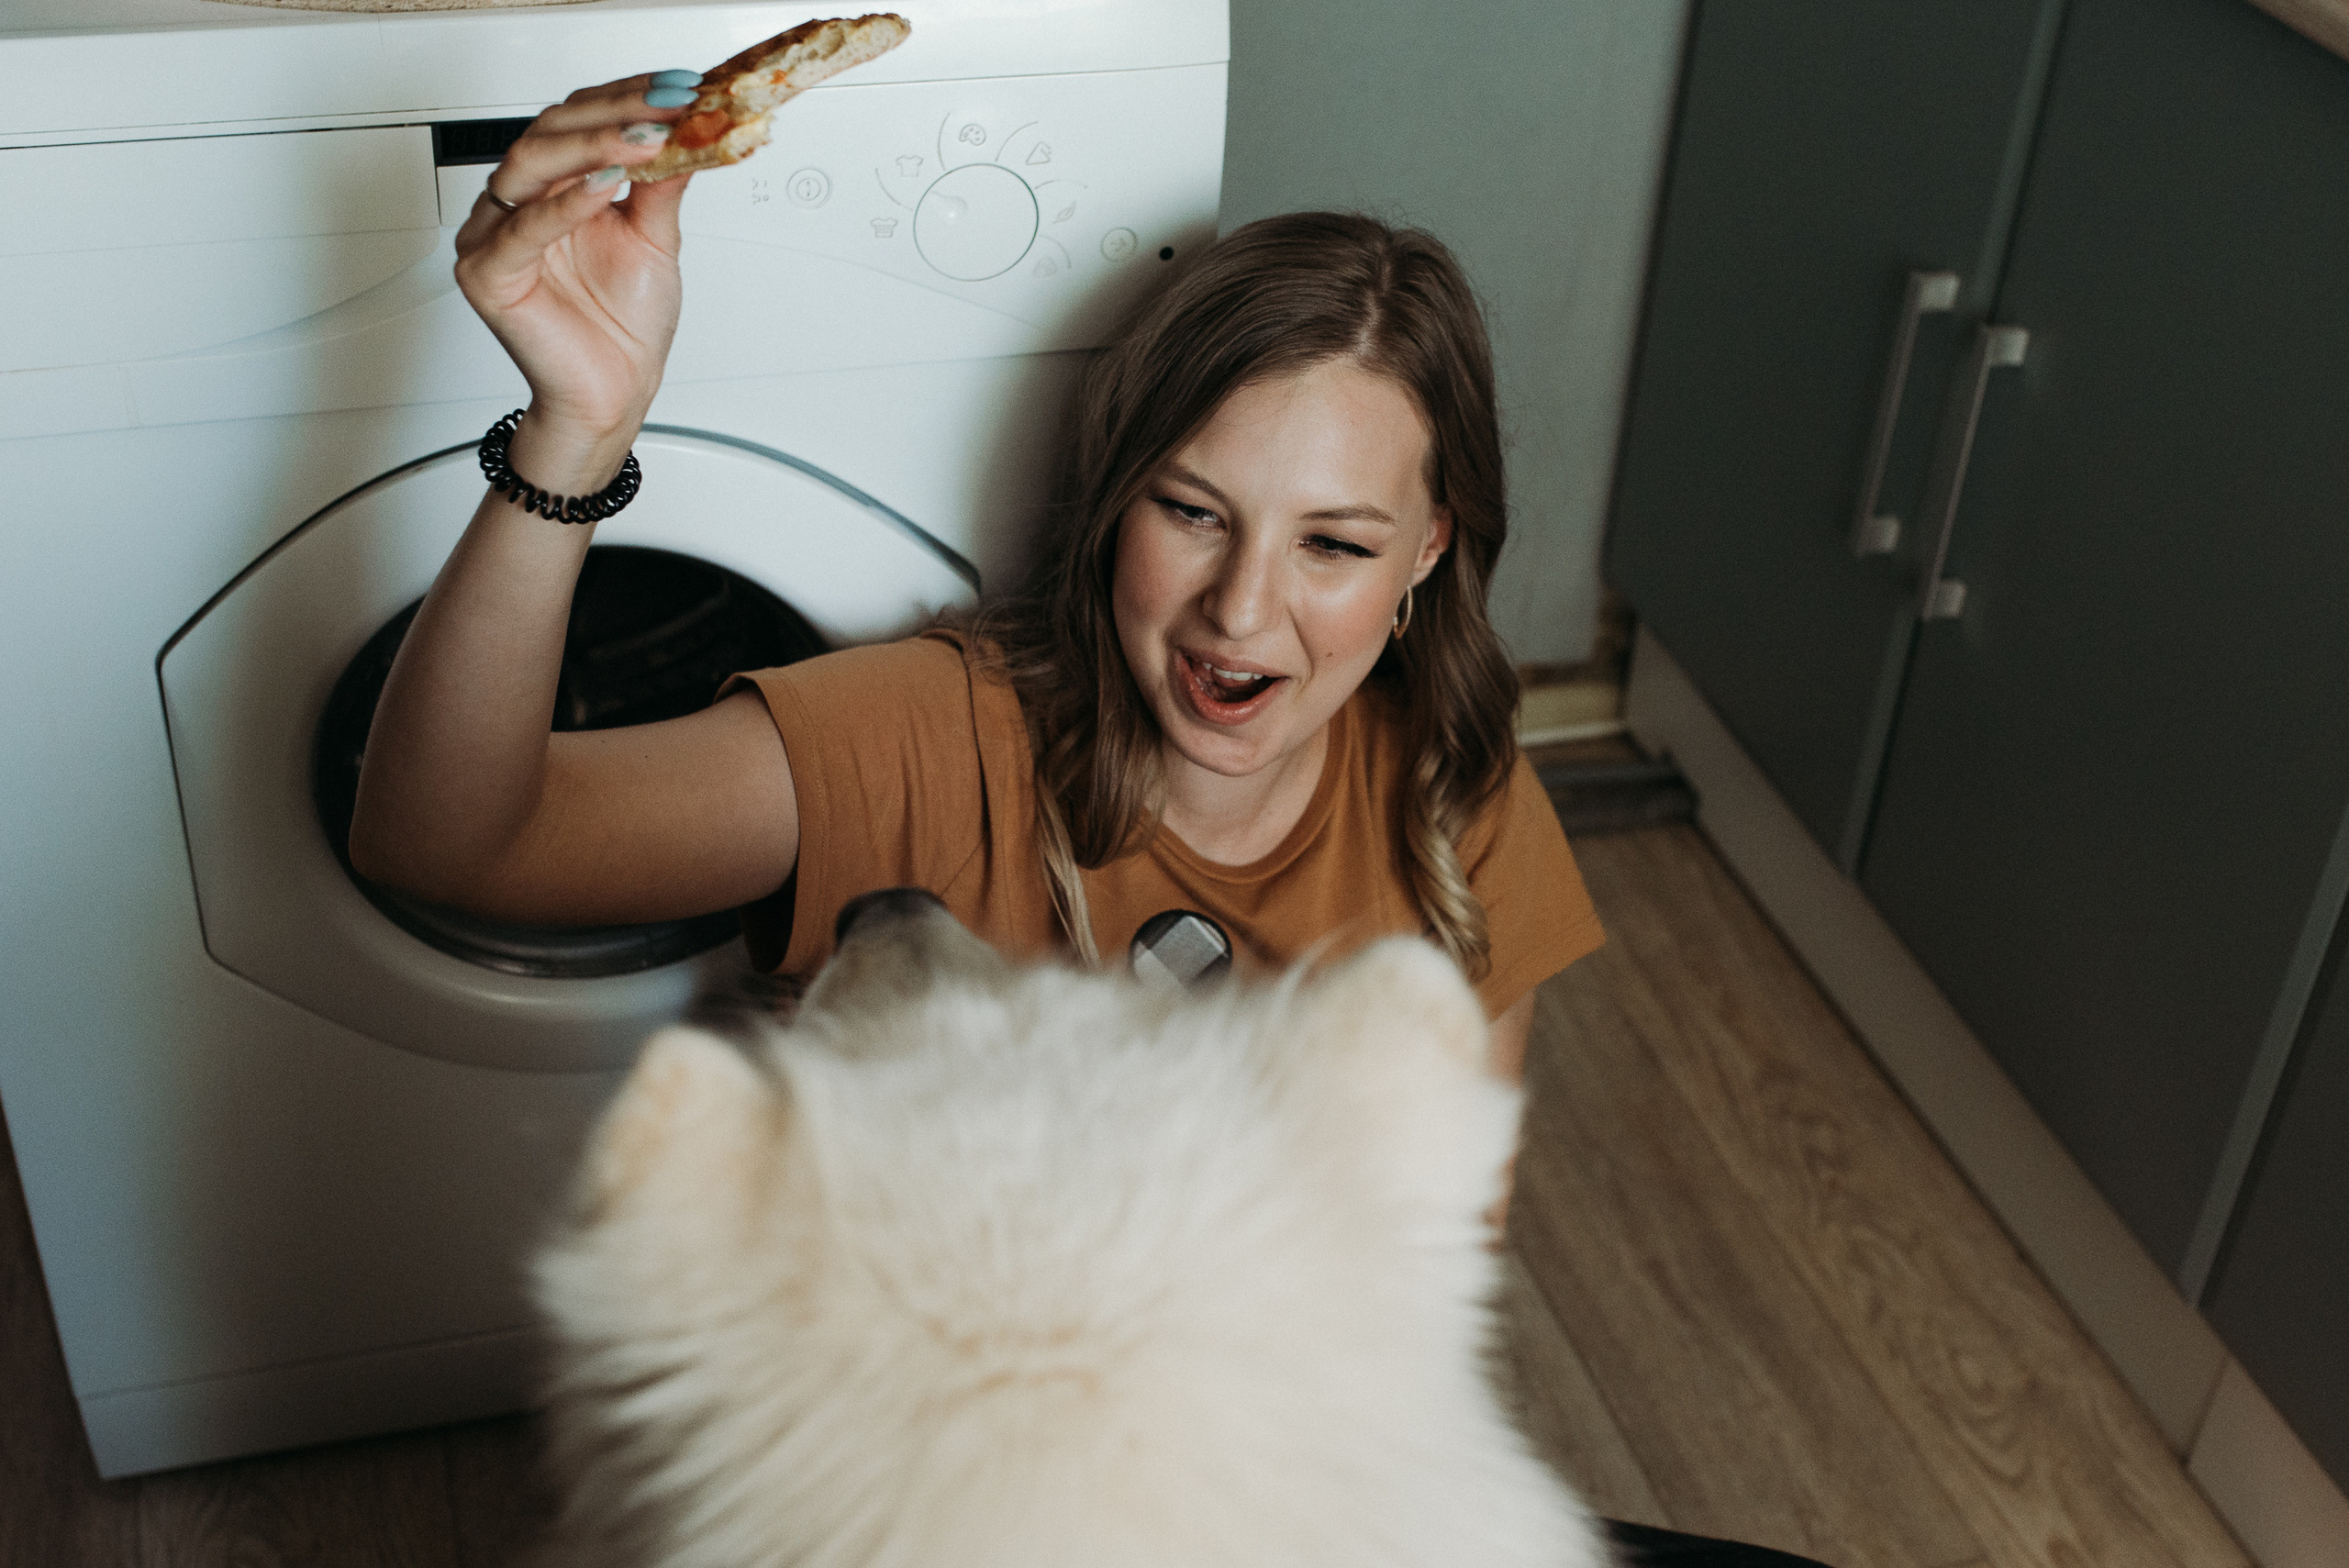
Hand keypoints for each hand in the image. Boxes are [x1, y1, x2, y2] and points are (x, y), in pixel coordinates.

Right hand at [453, 72, 703, 472]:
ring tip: (646, 140)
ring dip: (594, 146)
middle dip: (614, 114)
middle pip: (550, 132)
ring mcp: (493, 236)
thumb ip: (663, 183)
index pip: (577, 119)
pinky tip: (605, 186)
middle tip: (669, 106)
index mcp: (550, 187)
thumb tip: (690, 127)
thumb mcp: (655, 239)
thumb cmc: (623, 325)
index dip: (626, 98)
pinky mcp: (486, 274)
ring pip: (530, 165)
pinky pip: (523, 229)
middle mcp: (515, 202)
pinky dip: (566, 204)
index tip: (678, 87)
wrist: (613, 394)